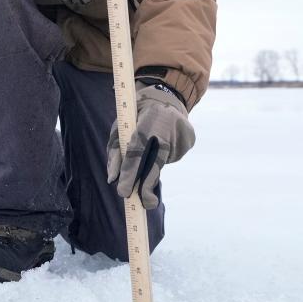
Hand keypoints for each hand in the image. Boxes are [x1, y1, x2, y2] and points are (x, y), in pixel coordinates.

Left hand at [106, 83, 194, 208]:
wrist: (166, 98)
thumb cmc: (136, 115)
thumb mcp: (120, 126)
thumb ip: (115, 152)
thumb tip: (112, 179)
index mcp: (148, 119)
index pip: (138, 149)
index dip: (130, 172)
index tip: (123, 192)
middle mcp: (168, 126)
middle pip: (156, 162)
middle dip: (147, 184)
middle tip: (144, 203)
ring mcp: (182, 134)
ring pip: (163, 162)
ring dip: (153, 168)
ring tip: (152, 149)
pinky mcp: (190, 141)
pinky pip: (171, 158)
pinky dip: (163, 158)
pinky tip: (163, 144)